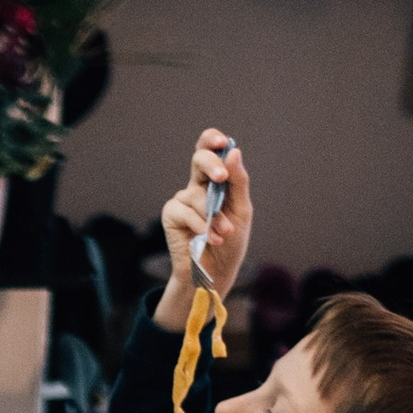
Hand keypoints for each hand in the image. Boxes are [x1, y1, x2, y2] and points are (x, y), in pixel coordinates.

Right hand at [158, 127, 250, 306]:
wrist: (216, 271)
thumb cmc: (230, 241)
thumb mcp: (241, 210)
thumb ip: (238, 182)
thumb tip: (233, 152)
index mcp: (215, 180)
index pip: (209, 150)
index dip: (212, 140)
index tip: (222, 141)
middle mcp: (197, 186)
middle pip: (198, 159)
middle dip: (210, 165)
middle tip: (220, 177)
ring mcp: (182, 200)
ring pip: (196, 193)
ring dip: (213, 214)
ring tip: (223, 232)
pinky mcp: (171, 215)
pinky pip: (184, 211)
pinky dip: (199, 224)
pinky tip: (207, 237)